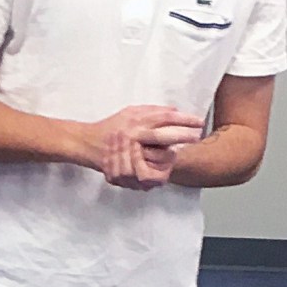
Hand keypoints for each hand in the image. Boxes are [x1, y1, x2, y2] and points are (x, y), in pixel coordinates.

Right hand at [83, 105, 207, 189]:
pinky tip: (162, 172)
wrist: (87, 143)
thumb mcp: (131, 112)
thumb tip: (176, 110)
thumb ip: (153, 111)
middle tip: (196, 136)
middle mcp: (132, 136)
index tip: (198, 122)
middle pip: (163, 136)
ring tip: (176, 156)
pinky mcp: (123, 170)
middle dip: (183, 136)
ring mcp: (126, 155)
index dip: (184, 120)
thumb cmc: (111, 127)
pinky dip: (156, 175)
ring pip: (154, 160)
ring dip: (170, 159)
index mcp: (135, 121)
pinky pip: (145, 176)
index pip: (165, 118)